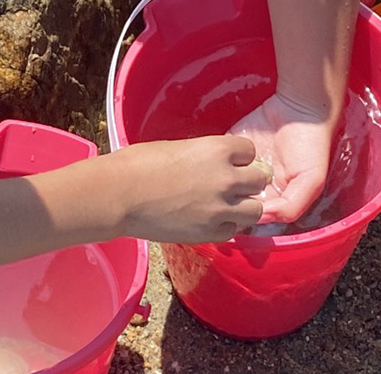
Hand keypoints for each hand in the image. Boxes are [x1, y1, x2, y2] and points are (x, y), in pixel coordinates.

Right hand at [108, 135, 267, 242]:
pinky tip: (210, 220)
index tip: (230, 162)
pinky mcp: (210, 233)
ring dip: (244, 207)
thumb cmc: (139, 164)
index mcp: (218, 150)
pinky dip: (226, 226)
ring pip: (255, 210)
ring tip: (226, 205)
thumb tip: (214, 165)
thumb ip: (205, 156)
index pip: (250, 150)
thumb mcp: (179, 147)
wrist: (120, 195)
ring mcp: (220, 209)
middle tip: (233, 185)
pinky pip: (233, 231)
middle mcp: (226, 179)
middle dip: (248, 181)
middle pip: (260, 180)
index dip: (239, 156)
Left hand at [228, 92, 339, 224]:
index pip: (252, 214)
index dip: (245, 214)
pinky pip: (217, 159)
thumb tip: (263, 216)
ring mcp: (241, 165)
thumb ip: (292, 205)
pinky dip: (215, 160)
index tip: (241, 207)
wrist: (300, 106)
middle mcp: (255, 184)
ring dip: (219, 180)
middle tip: (228, 191)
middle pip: (233, 200)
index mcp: (273, 196)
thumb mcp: (312, 180)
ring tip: (223, 174)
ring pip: (222, 182)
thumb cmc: (311, 145)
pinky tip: (220, 159)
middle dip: (228, 198)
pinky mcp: (230, 146)